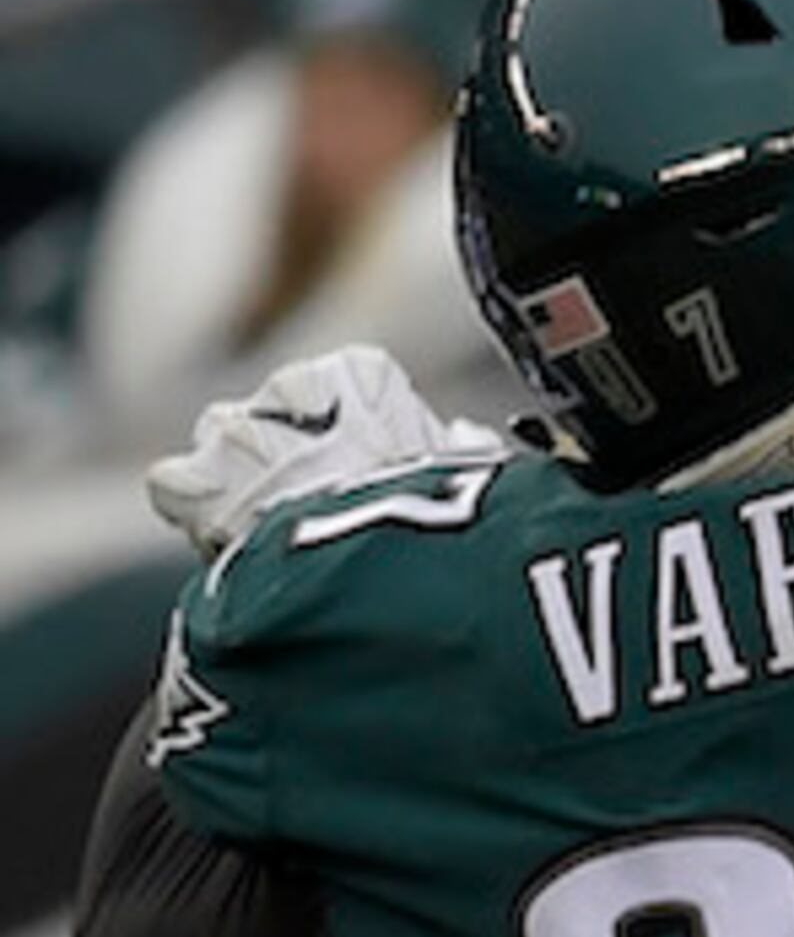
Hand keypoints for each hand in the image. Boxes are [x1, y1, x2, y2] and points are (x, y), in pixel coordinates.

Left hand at [146, 346, 509, 560]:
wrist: (379, 563)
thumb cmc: (445, 517)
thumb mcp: (474, 472)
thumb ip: (459, 447)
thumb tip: (465, 439)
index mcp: (362, 374)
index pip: (347, 390)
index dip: (358, 440)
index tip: (373, 477)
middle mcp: (290, 387)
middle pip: (280, 415)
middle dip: (288, 454)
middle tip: (316, 509)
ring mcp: (236, 430)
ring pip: (221, 443)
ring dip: (236, 478)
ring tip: (268, 530)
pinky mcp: (191, 480)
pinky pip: (176, 488)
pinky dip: (195, 515)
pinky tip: (228, 546)